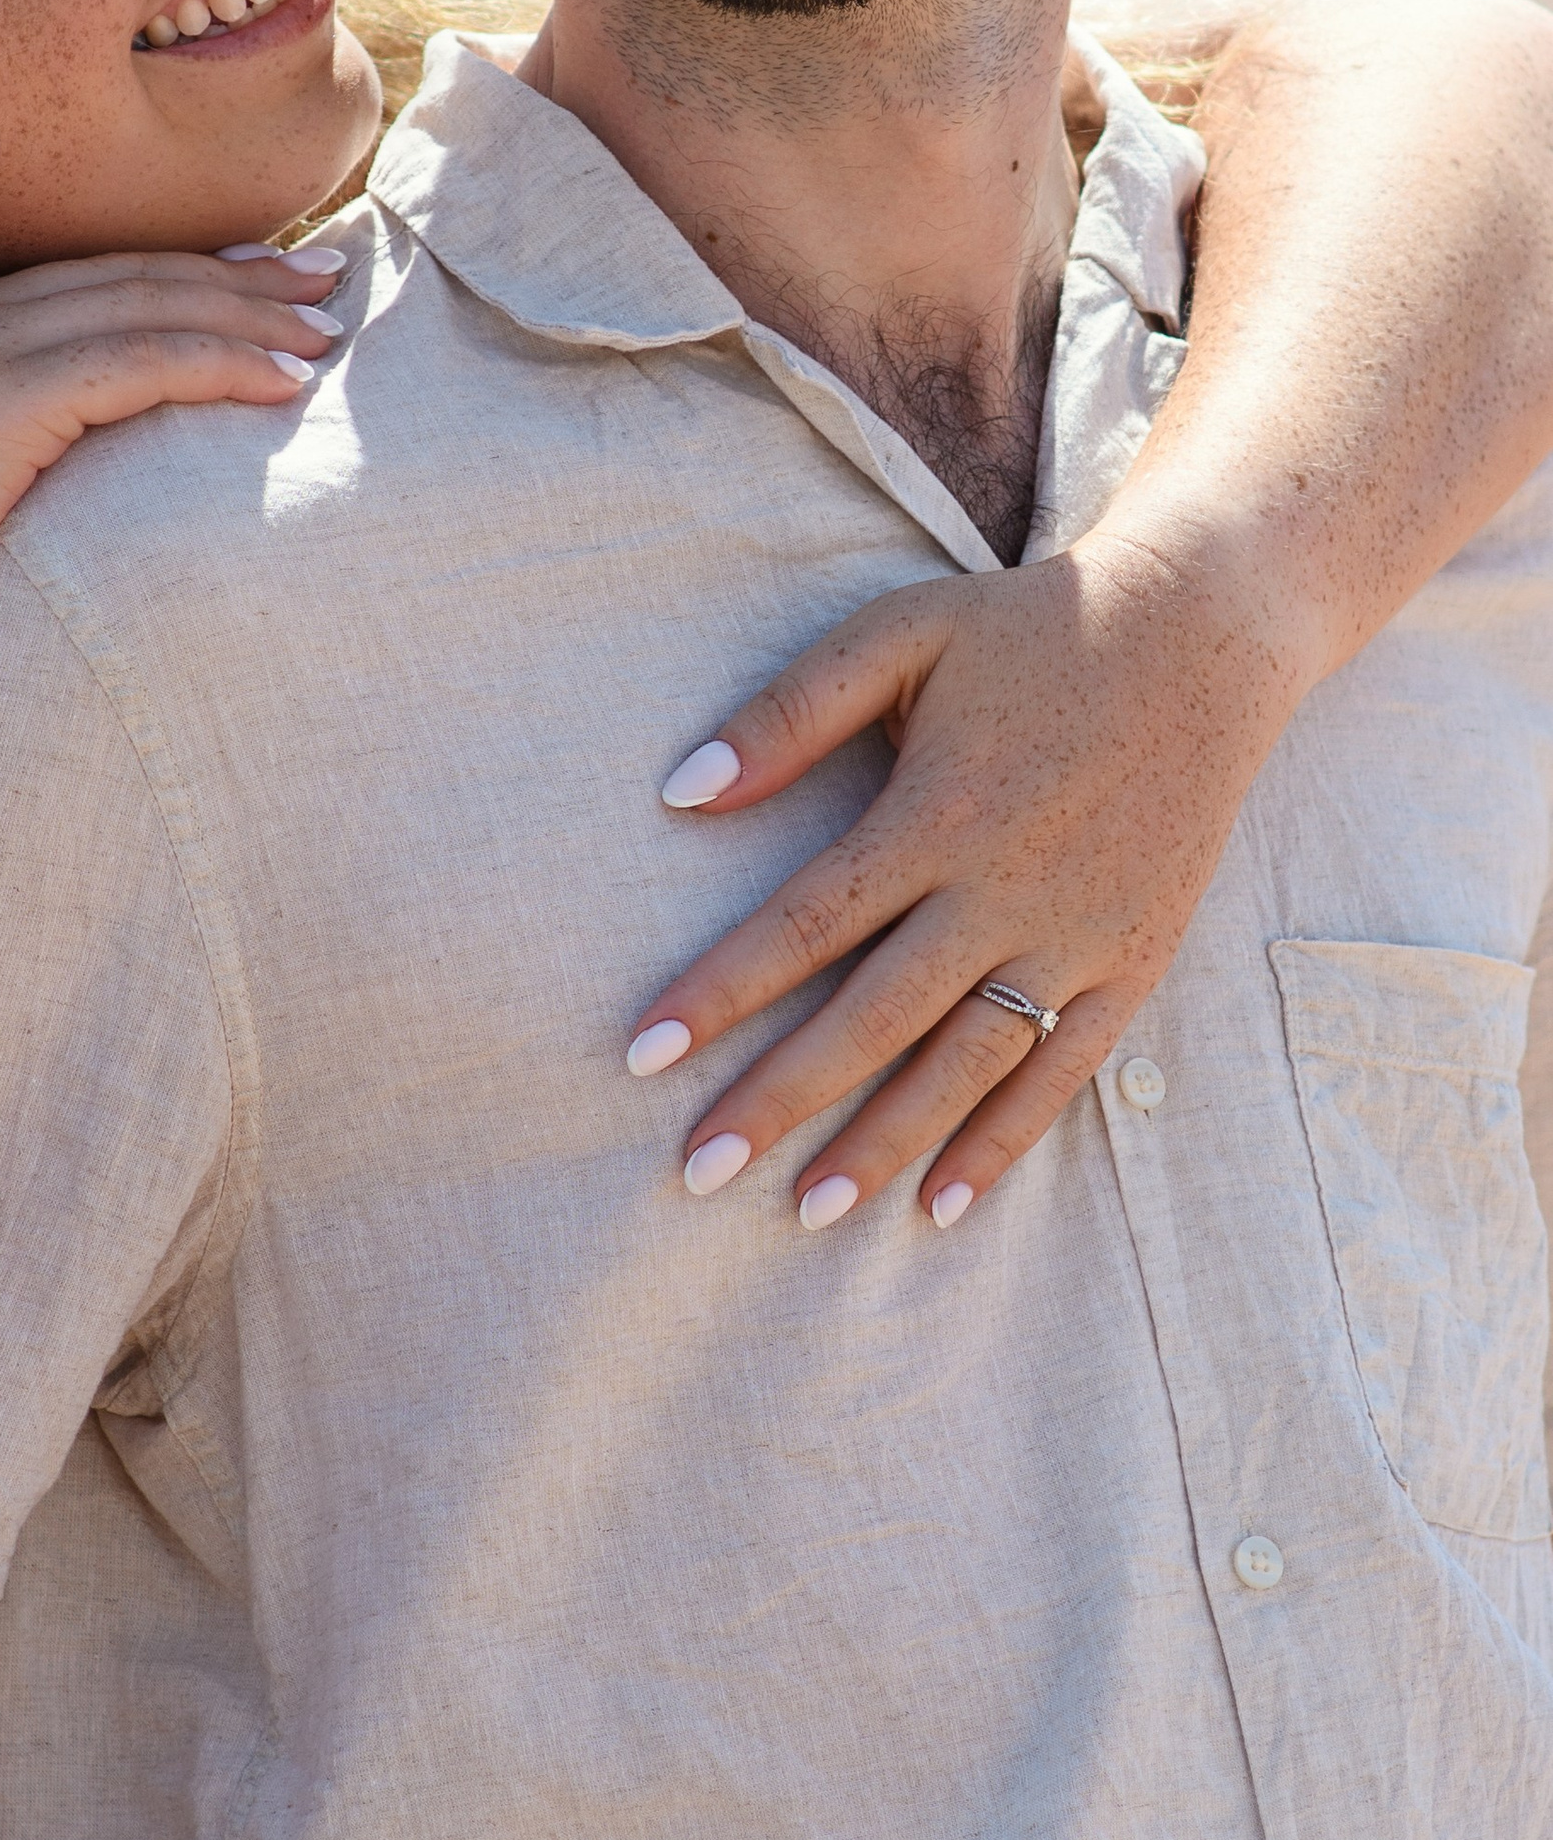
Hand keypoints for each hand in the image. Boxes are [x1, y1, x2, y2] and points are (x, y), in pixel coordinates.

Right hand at [0, 242, 348, 707]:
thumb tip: (35, 500)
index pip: (70, 286)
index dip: (170, 280)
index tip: (251, 287)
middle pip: (120, 277)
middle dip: (231, 277)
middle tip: (323, 281)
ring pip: (142, 306)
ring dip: (247, 313)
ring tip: (327, 330)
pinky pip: (139, 359)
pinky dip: (221, 359)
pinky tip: (286, 381)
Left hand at [624, 529, 1316, 1228]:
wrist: (1199, 637)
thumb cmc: (1025, 629)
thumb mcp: (899, 633)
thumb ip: (792, 711)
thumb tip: (683, 790)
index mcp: (935, 812)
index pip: (804, 923)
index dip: (719, 990)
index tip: (641, 1051)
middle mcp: (1004, 890)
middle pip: (873, 1017)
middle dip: (780, 1097)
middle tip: (697, 1167)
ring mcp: (1076, 935)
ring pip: (965, 1064)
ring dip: (884, 1142)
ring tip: (806, 1210)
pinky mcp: (1134, 960)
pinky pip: (1062, 1072)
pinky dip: (1003, 1141)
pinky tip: (942, 1202)